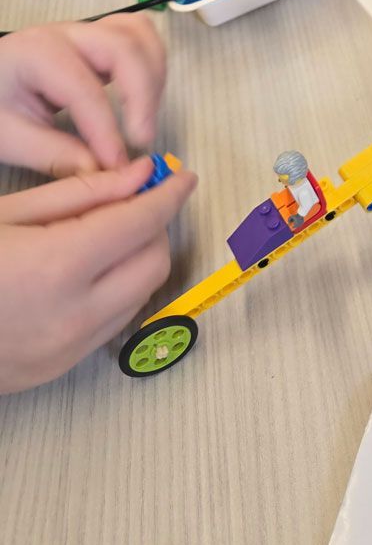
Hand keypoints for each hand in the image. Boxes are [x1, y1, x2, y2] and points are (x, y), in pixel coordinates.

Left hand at [0, 14, 165, 177]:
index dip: (107, 130)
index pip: (86, 90)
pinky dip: (151, 62)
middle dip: (142, 95)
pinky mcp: (99, 37)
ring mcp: (86, 31)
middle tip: (142, 139)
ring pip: (139, 34)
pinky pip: (139, 35)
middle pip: (124, 47)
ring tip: (144, 117)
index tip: (117, 166)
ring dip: (153, 75)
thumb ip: (54, 154)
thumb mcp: (8, 136)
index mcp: (37, 53)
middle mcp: (67, 32)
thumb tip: (101, 171)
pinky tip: (143, 95)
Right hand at [0, 157, 196, 392]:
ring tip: (104, 233)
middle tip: (135, 200)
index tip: (182, 175)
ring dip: (138, 259)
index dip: (169, 194)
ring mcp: (70, 350)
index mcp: (57, 267)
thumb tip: (139, 176)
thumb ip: (82, 194)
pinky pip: (115, 322)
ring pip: (142, 295)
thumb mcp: (8, 212)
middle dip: (155, 226)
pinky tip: (87, 271)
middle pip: (154, 261)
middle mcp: (73, 315)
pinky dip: (117, 290)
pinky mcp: (62, 370)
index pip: (142, 223)